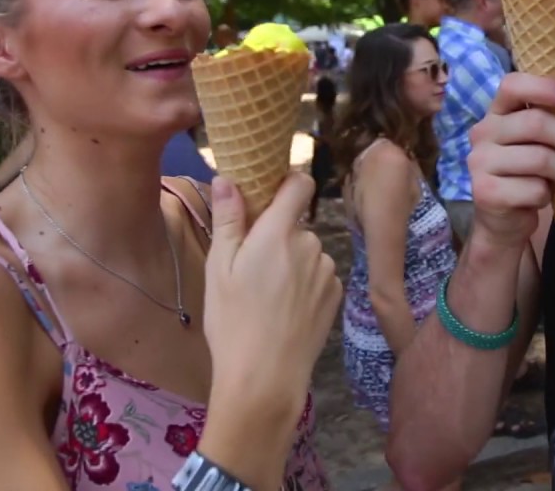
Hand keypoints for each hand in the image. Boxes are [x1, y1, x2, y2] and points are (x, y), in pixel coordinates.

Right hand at [204, 173, 341, 422]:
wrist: (265, 376)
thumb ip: (228, 219)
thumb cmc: (233, 322)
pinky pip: (319, 275)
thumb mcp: (219, 268)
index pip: (299, 184)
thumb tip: (228, 178)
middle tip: (251, 266)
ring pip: (308, 252)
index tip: (268, 196)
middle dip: (277, 235)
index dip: (286, 183)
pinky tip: (286, 308)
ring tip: (266, 295)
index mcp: (278, 233)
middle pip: (296, 224)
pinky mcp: (336, 294)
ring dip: (292, 261)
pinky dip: (305, 283)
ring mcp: (327, 271)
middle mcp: (310, 245)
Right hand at [466, 73, 554, 251]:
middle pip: (536, 123)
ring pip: (540, 159)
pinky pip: (534, 188)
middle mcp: (482, 134)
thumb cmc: (525, 175)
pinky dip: (550, 195)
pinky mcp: (486, 192)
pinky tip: (548, 198)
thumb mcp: (533, 144)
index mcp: (495, 114)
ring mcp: (480, 163)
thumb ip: (546, 122)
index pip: (512, 85)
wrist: (502, 222)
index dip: (545, 86)